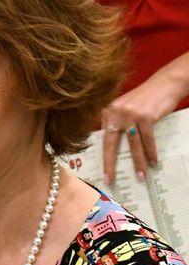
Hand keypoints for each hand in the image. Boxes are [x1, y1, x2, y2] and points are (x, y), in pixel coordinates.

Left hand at [101, 68, 186, 183]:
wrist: (164, 84)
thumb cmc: (145, 100)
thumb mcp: (126, 109)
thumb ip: (118, 123)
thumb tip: (114, 148)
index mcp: (107, 111)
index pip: (102, 137)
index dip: (100, 155)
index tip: (100, 170)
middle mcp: (115, 112)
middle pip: (110, 143)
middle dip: (109, 163)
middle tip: (110, 180)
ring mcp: (129, 114)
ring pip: (132, 144)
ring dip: (137, 163)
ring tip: (140, 177)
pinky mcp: (145, 117)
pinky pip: (147, 140)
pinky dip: (151, 153)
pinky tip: (154, 163)